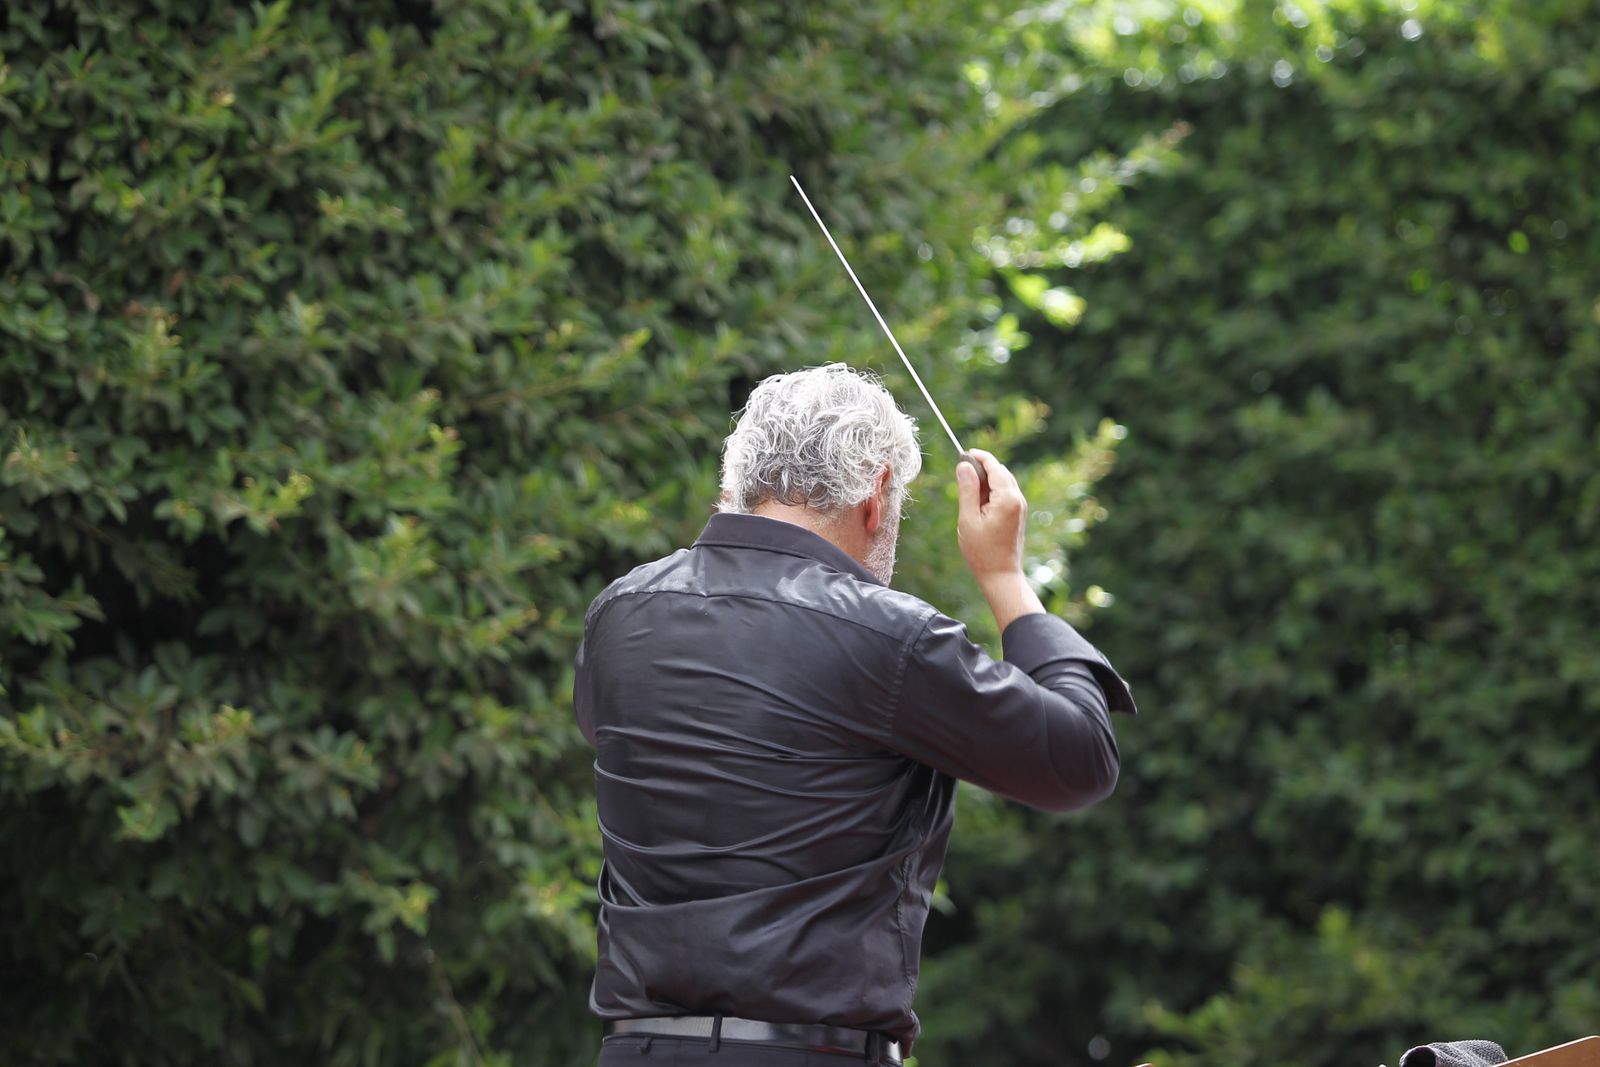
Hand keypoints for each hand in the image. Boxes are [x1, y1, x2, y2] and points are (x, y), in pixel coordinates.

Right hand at [956, 449, 1026, 581]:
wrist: (1001, 575)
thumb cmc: (981, 551)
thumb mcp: (968, 518)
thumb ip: (967, 489)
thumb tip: (964, 465)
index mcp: (1007, 498)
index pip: (995, 466)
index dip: (979, 457)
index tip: (963, 453)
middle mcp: (1018, 499)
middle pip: (1001, 471)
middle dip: (982, 468)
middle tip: (961, 476)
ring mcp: (1020, 507)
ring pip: (1003, 482)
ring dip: (987, 481)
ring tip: (968, 493)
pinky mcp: (1018, 514)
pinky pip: (1005, 494)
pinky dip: (992, 492)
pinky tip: (978, 504)